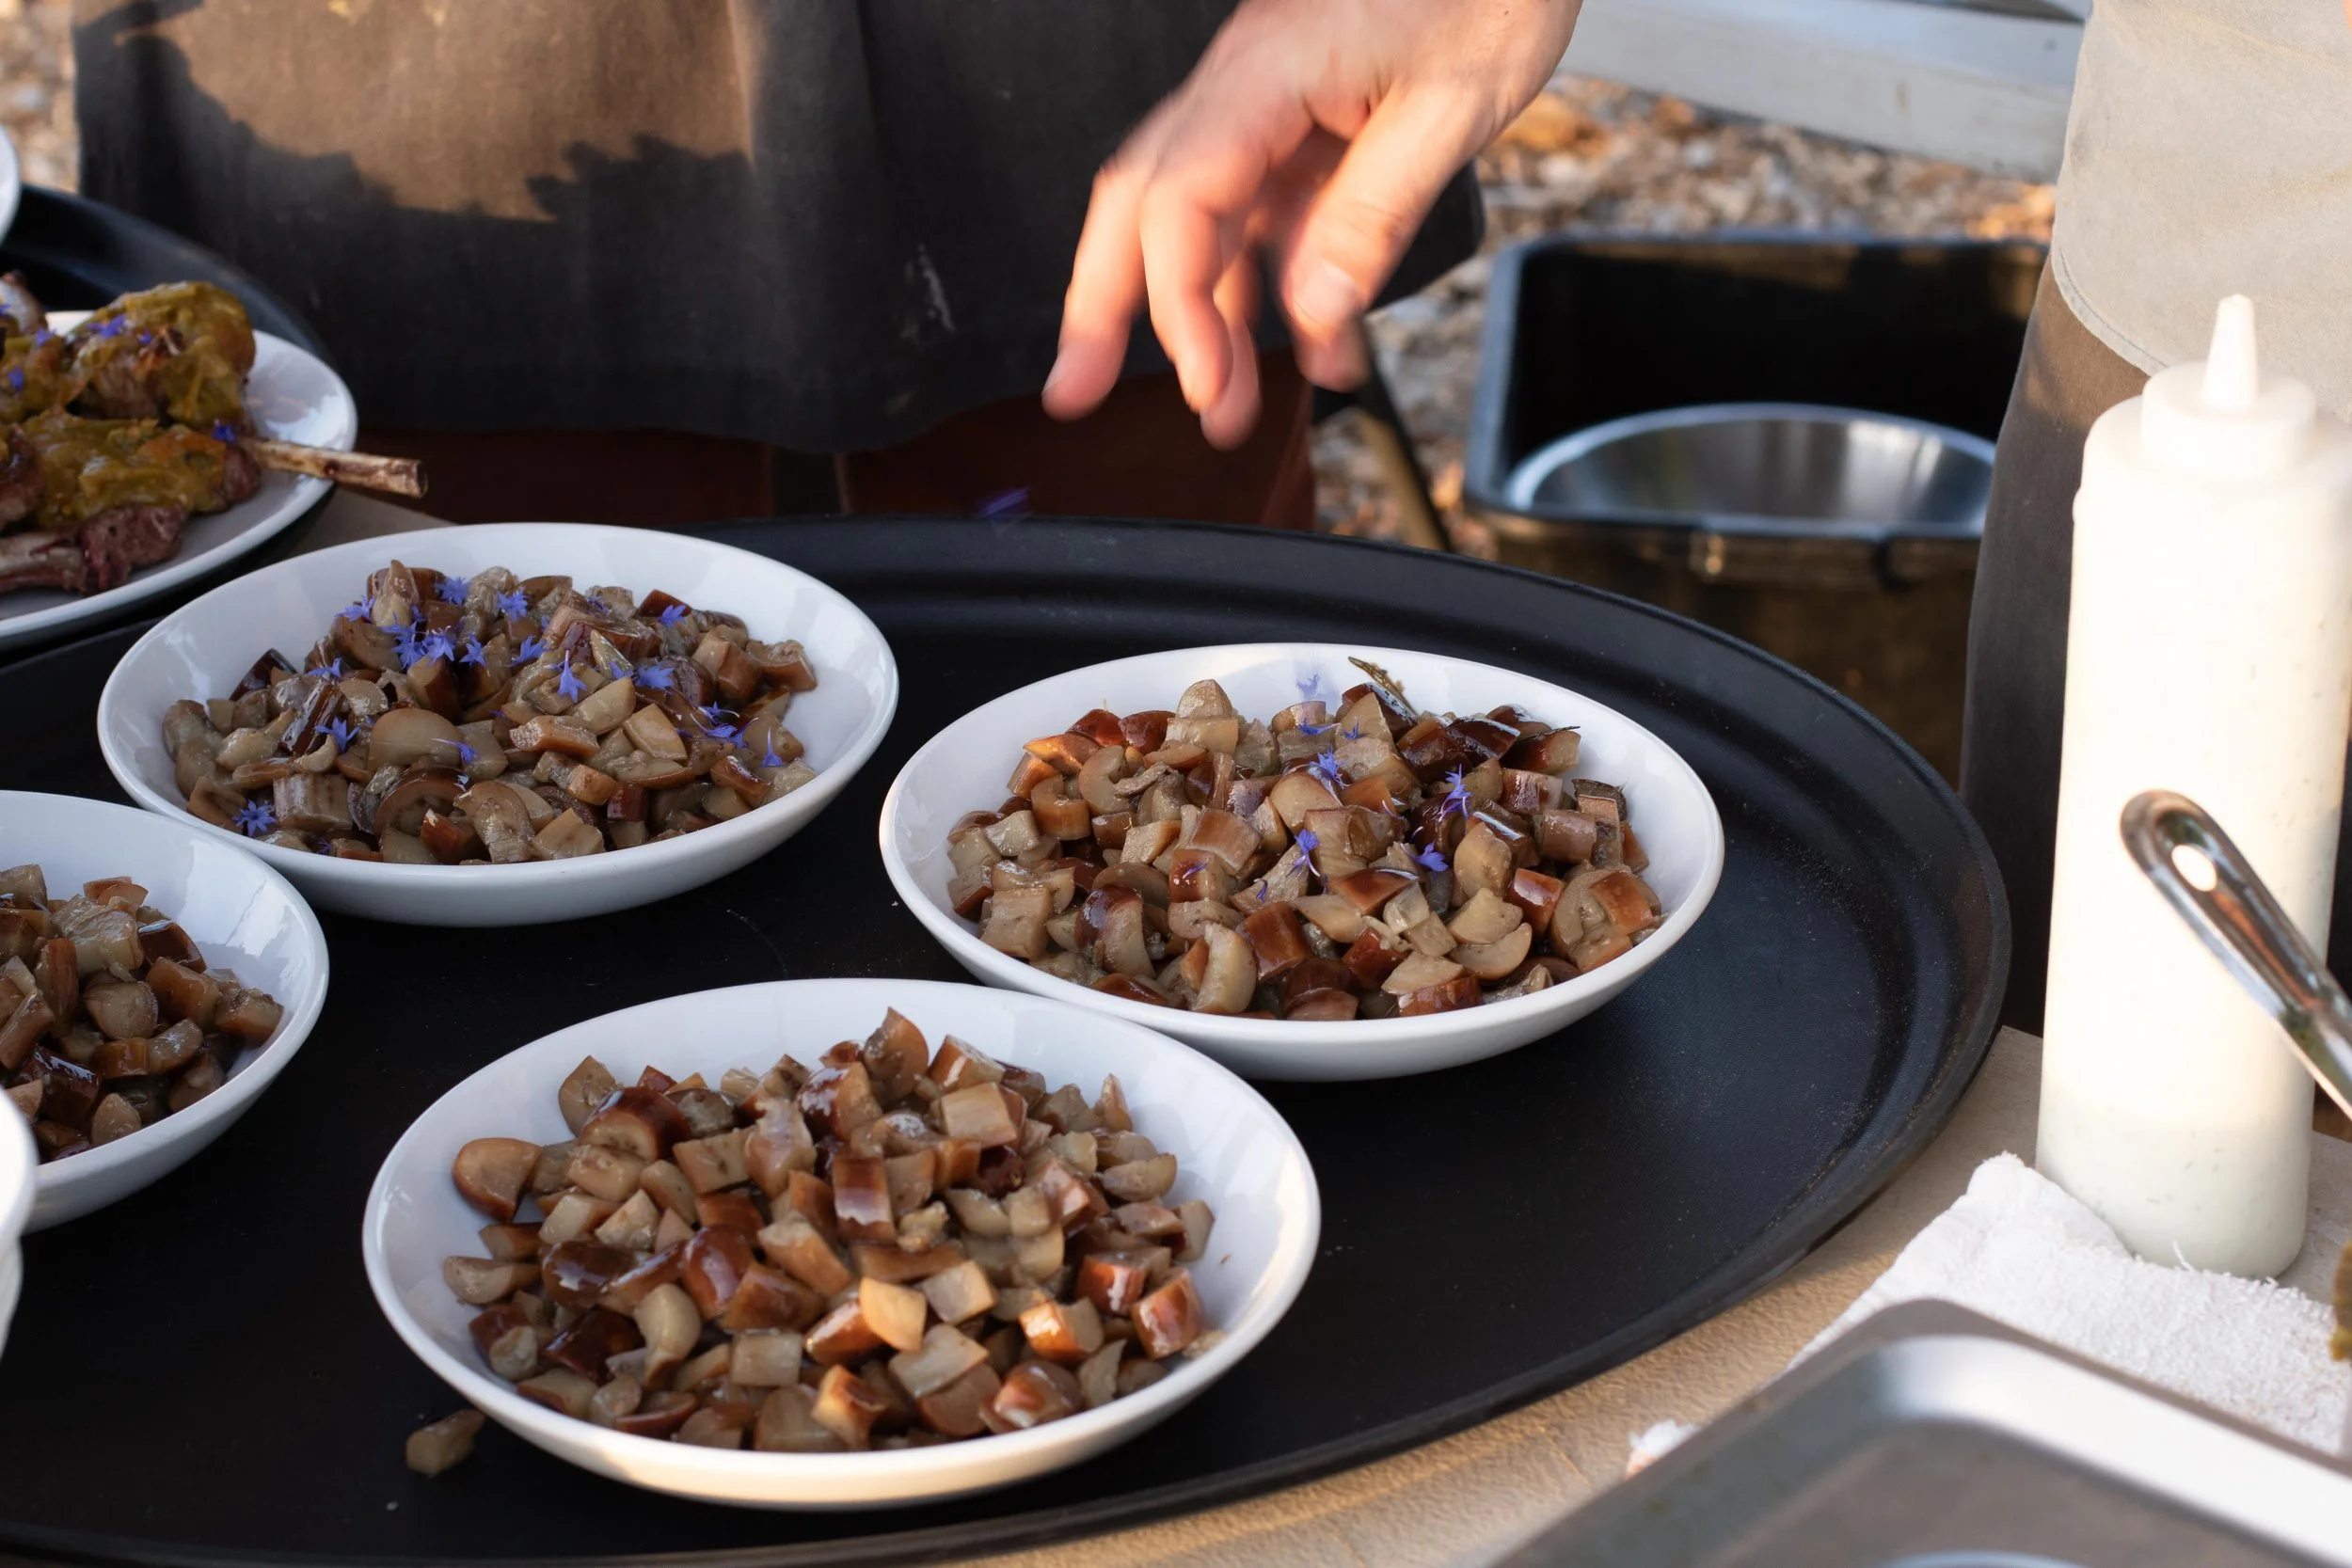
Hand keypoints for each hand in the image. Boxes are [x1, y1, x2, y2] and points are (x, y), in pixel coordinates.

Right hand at [1043, 0, 1580, 447]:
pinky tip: (1306, 341)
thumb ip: (1374, 212)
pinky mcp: (1300, 117)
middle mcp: (1245, 84)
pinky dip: (1272, 278)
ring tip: (1223, 404)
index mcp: (1268, 70)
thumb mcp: (1453, 105)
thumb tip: (1313, 312)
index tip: (1206, 382)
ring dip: (1199, 310)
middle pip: (1140, 200)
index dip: (1180, 303)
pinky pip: (1264, 205)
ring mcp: (1268, 101)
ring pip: (1196, 213)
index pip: (1181, 198)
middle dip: (1103, 303)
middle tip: (1077, 392)